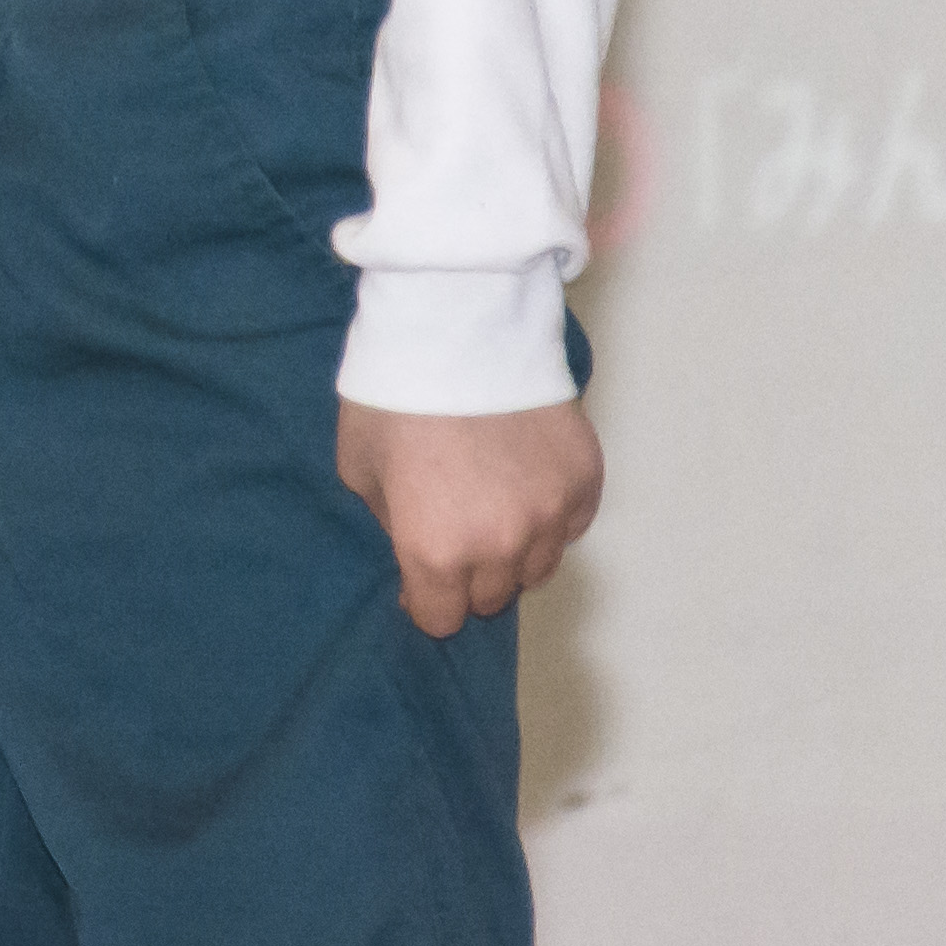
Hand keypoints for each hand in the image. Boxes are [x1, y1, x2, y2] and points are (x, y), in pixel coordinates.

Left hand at [335, 394, 602, 639]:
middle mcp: (501, 547)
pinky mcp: (585, 482)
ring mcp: (551, 516)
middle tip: (454, 532)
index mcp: (436, 551)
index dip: (426, 600)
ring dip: (513, 553)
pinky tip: (524, 483)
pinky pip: (570, 527)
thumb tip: (412, 550)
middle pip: (492, 596)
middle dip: (468, 576)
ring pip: (537, 568)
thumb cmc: (392, 396)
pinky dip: (549, 517)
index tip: (419, 576)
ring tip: (492, 508)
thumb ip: (389, 524)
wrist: (457, 327)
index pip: (442, 619)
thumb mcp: (360, 467)